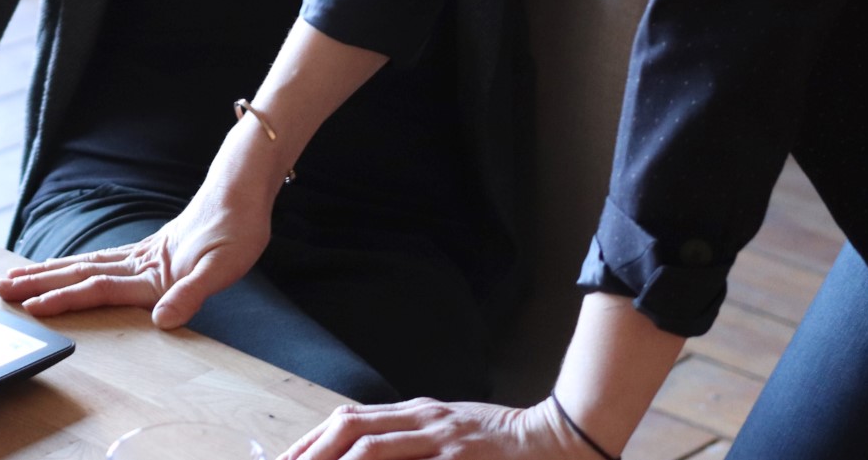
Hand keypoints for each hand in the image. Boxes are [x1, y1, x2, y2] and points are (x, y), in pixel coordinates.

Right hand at [0, 182, 270, 328]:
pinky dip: (76, 264)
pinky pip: (101, 260)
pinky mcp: (150, 250)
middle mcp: (139, 262)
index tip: (32, 307)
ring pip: (85, 264)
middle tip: (2, 289)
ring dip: (50, 272)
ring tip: (19, 276)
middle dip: (39, 283)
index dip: (65, 299)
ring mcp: (141, 254)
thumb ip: (191, 294)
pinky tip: (68, 267)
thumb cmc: (236, 232)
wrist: (242, 193)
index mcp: (151, 272)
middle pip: (79, 273)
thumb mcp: (221, 269)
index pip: (98, 288)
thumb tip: (164, 321)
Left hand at [281, 398, 588, 459]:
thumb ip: (412, 442)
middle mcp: (421, 418)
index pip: (349, 419)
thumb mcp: (451, 434)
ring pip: (369, 444)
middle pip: (349, 425)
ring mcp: (438, 436)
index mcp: (415, 412)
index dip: (313, 440)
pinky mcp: (457, 456)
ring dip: (333, 459)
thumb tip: (368, 451)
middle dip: (311, 449)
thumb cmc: (501, 443)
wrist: (556, 437)